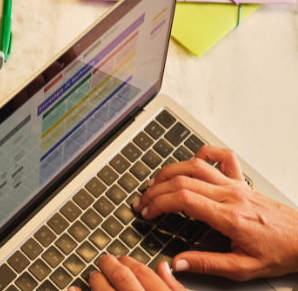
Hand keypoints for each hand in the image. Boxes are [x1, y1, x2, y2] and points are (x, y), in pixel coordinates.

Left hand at [69, 254, 182, 290]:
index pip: (144, 273)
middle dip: (110, 265)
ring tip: (95, 277)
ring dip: (96, 281)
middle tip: (104, 261)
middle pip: (122, 278)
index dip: (130, 262)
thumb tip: (164, 267)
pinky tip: (72, 289)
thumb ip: (176, 288)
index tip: (122, 259)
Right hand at [133, 146, 297, 280]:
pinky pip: (221, 157)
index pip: (184, 199)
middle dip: (156, 190)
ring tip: (155, 184)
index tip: (147, 212)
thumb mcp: (243, 269)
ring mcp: (236, 185)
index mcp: (229, 217)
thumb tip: (177, 263)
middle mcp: (231, 195)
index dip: (159, 203)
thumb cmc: (278, 253)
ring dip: (169, 172)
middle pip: (182, 180)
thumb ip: (207, 264)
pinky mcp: (241, 181)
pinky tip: (191, 161)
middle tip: (143, 202)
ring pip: (195, 165)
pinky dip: (203, 153)